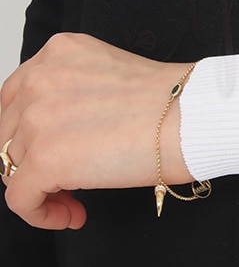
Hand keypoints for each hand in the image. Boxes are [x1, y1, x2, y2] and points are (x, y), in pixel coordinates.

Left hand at [0, 33, 194, 229]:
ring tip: (76, 199)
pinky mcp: (43, 158)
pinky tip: (73, 214)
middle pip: (8, 134)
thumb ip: (72, 92)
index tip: (51, 149)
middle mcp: (39, 78)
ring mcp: (37, 117)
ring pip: (13, 168)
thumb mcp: (108, 75)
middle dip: (31, 162)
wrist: (192, 117)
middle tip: (64, 180)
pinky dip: (43, 215)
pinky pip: (21, 200)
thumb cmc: (169, 101)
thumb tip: (55, 134)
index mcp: (58, 51)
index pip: (15, 98)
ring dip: (42, 189)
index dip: (28, 132)